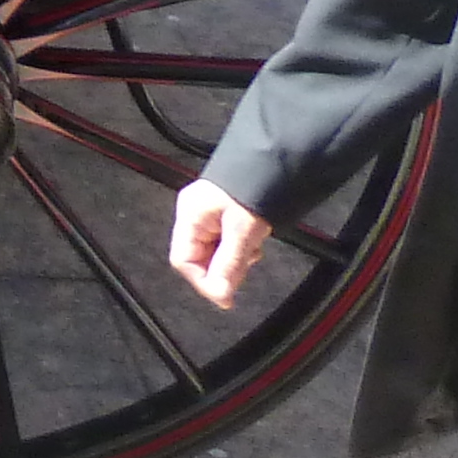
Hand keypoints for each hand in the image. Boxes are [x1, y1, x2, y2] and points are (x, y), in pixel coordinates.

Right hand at [168, 180, 269, 309]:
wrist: (274, 161)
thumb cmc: (253, 185)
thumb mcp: (243, 230)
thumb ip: (228, 264)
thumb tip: (219, 296)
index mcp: (190, 215)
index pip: (183, 260)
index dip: (203, 282)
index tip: (226, 296)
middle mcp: (194, 214)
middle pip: (198, 258)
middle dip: (222, 269)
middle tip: (244, 266)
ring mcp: (208, 213)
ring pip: (214, 252)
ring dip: (234, 259)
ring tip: (252, 248)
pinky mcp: (223, 214)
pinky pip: (225, 242)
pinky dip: (240, 248)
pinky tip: (253, 241)